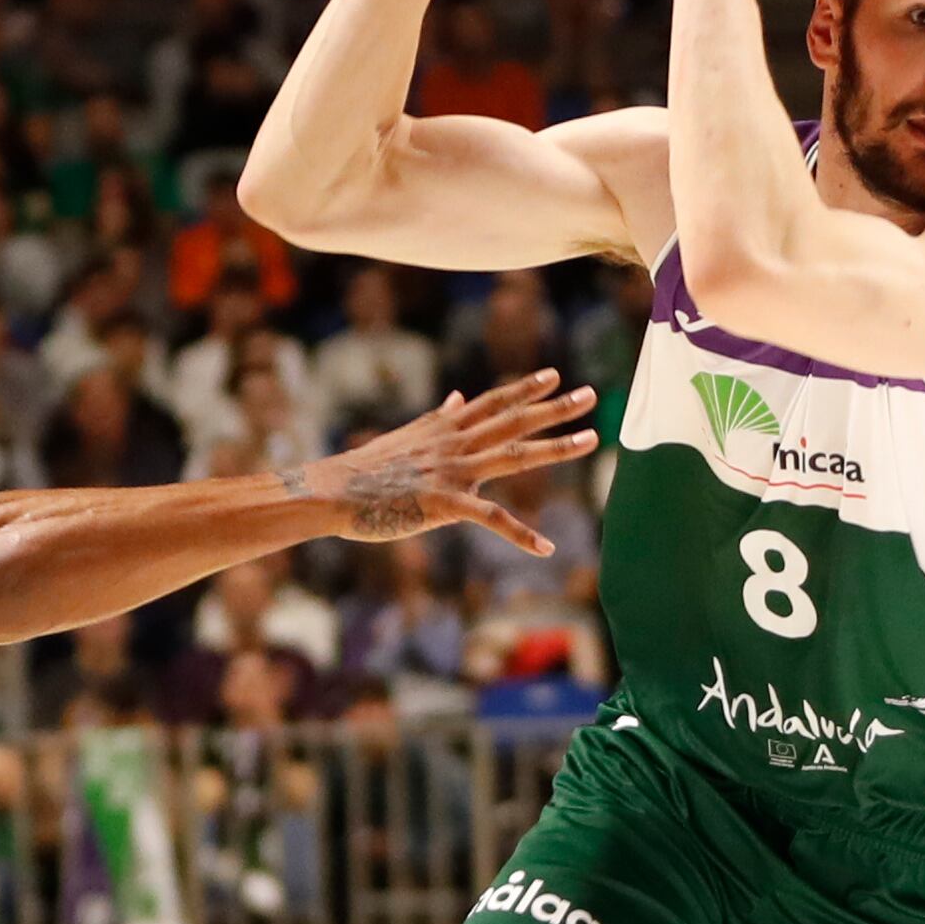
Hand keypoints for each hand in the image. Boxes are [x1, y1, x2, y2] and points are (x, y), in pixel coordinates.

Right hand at [306, 371, 598, 550]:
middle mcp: (455, 443)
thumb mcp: (407, 436)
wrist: (333, 491)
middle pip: (514, 420)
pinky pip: (491, 518)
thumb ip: (438, 419)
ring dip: (556, 448)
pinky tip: (546, 548)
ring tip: (591, 440)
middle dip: (555, 408)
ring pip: (514, 456)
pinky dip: (520, 534)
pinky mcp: (444, 503)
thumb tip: (455, 398)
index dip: (526, 388)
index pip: (494, 402)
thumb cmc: (365, 470)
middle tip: (591, 395)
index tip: (555, 375)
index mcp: (445, 428)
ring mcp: (452, 471)